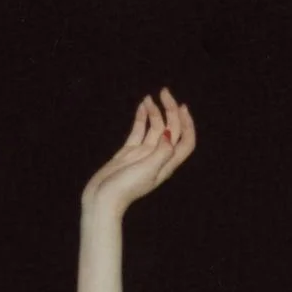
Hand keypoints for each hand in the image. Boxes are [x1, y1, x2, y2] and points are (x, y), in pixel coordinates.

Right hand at [82, 88, 195, 217]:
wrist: (103, 198)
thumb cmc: (126, 188)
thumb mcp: (148, 171)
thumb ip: (162, 152)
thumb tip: (170, 134)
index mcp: (167, 164)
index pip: (186, 142)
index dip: (188, 125)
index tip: (181, 107)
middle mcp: (158, 158)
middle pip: (172, 130)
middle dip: (170, 111)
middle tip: (163, 93)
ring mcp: (143, 154)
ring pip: (155, 128)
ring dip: (155, 112)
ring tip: (149, 98)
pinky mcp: (129, 152)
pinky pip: (139, 131)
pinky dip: (142, 118)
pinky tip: (142, 106)